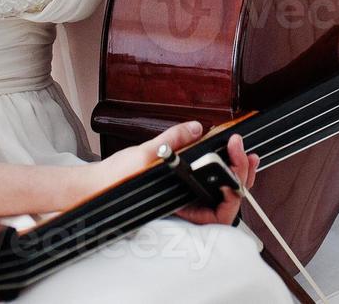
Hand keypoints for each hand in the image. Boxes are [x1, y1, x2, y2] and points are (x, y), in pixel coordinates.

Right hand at [87, 121, 258, 226]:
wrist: (95, 188)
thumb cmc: (115, 184)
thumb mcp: (145, 156)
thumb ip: (172, 140)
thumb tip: (195, 128)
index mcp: (183, 210)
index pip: (223, 208)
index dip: (236, 182)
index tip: (237, 157)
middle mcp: (188, 209)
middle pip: (228, 199)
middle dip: (241, 173)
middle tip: (244, 149)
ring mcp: (187, 201)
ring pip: (220, 192)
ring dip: (234, 172)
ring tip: (240, 150)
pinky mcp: (182, 192)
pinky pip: (207, 184)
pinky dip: (219, 170)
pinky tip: (224, 155)